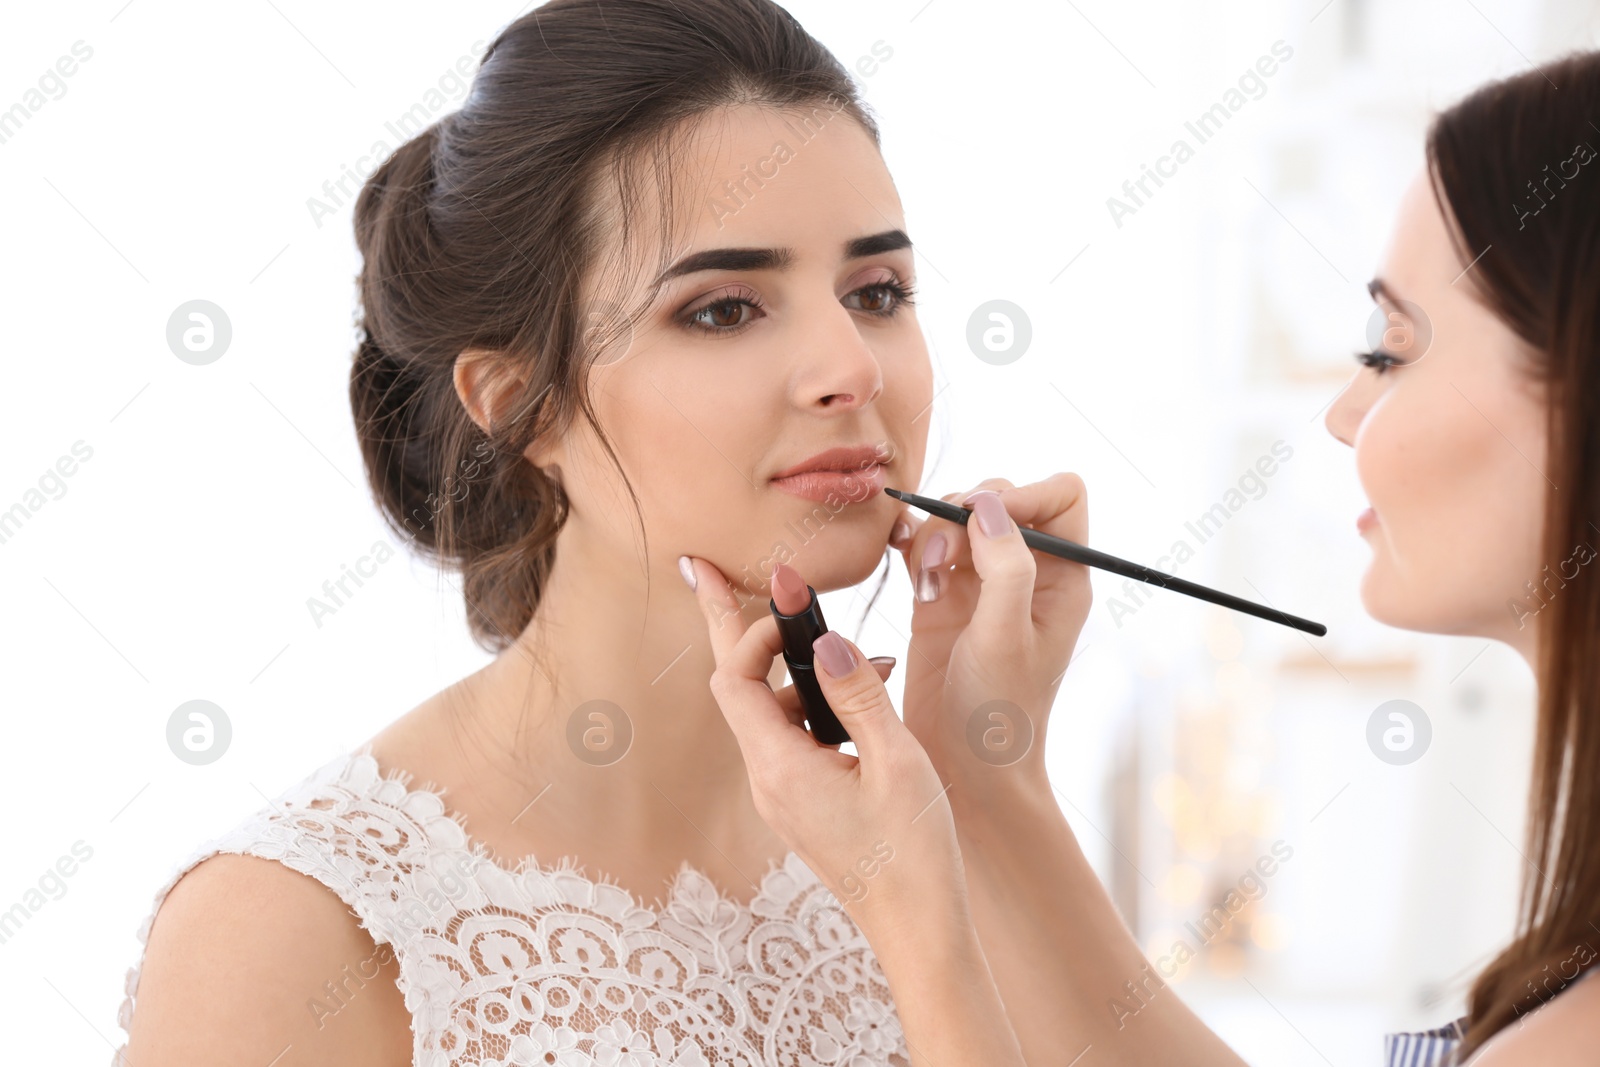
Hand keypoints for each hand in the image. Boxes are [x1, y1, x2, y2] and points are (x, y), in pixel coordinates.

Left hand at [680, 555, 965, 927]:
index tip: (790, 598)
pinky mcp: (801, 803)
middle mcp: (769, 781)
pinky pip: (790, 738)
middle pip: (735, 687)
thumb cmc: (914, 853)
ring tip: (846, 648)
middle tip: (705, 570)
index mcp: (781, 769)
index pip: (735, 680)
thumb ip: (858, 694)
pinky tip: (859, 698)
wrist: (919, 930)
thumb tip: (824, 638)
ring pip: (767, 712)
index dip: (754, 631)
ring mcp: (782, 795)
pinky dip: (813, 706)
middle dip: (728, 627)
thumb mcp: (896, 762)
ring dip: (795, 672)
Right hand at [889, 474, 1092, 791]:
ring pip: (956, 517)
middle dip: (963, 515)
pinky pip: (924, 545)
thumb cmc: (998, 715)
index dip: (1024, 494)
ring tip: (926, 586)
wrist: (961, 767)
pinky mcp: (940, 596)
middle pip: (998, 499)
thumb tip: (989, 504)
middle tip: (942, 563)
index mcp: (1063, 578)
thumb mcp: (1005, 638)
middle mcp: (1026, 572)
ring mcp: (980, 582)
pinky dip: (910, 545)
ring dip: (933, 536)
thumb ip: (1005, 568)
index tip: (983, 520)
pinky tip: (906, 570)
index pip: (1060, 495)